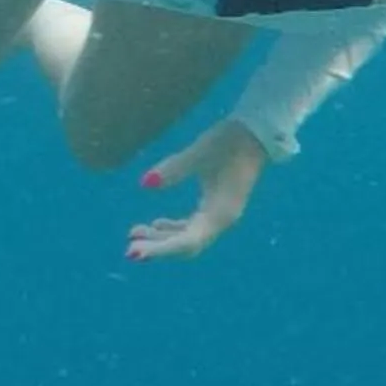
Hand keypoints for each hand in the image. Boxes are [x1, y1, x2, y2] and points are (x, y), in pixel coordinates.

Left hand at [127, 120, 268, 262]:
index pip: (187, 241)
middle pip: (187, 245)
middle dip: (158, 248)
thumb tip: (145, 183)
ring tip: (134, 233)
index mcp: (220, 212)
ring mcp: (220, 215)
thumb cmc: (229, 142)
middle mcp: (221, 220)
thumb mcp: (200, 153)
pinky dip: (173, 229)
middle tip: (129, 248)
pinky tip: (156, 224)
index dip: (160, 249)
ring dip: (163, 239)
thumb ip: (174, 169)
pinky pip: (193, 227)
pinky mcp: (217, 207)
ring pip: (189, 237)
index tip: (134, 251)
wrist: (256, 134)